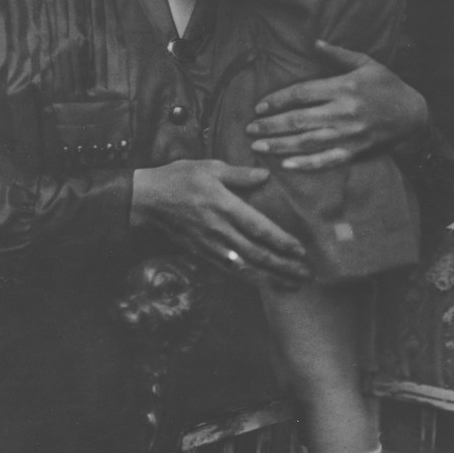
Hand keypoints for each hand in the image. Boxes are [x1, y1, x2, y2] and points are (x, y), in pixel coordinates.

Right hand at [130, 160, 309, 280]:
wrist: (147, 200)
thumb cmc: (179, 178)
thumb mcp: (210, 167)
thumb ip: (239, 174)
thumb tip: (265, 176)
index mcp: (224, 206)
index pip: (259, 229)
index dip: (282, 242)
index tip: (301, 250)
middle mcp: (220, 230)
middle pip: (257, 255)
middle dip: (284, 267)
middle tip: (306, 274)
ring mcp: (210, 246)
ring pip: (245, 268)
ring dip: (271, 279)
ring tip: (292, 285)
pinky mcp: (202, 254)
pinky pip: (230, 271)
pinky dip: (249, 280)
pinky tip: (264, 283)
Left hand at [246, 40, 428, 170]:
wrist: (414, 115)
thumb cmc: (388, 86)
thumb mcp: (366, 63)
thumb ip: (338, 55)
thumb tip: (314, 43)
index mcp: (343, 88)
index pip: (301, 93)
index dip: (277, 100)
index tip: (260, 107)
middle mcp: (343, 112)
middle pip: (298, 119)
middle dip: (270, 125)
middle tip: (250, 128)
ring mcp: (348, 135)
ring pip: (307, 142)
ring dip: (279, 145)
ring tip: (258, 146)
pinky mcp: (354, 152)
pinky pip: (326, 160)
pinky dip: (305, 164)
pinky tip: (286, 164)